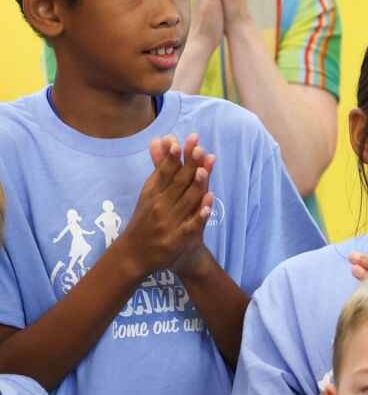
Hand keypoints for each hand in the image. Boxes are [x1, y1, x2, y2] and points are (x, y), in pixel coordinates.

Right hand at [114, 134, 213, 275]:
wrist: (132, 255)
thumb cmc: (145, 219)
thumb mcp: (149, 192)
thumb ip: (159, 167)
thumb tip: (159, 139)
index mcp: (154, 193)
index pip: (165, 172)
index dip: (172, 157)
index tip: (178, 140)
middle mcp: (160, 206)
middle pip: (177, 183)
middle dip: (188, 166)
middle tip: (198, 147)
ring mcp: (168, 223)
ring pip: (185, 202)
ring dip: (195, 186)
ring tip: (205, 171)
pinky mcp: (176, 239)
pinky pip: (190, 226)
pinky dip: (198, 216)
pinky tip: (208, 206)